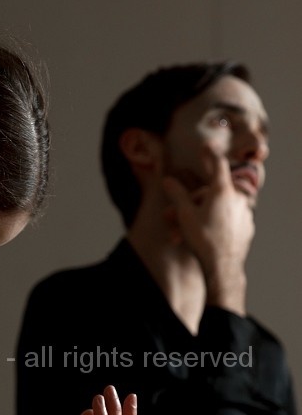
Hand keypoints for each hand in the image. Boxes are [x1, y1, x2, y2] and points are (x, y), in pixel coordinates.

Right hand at [162, 150, 252, 311]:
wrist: (223, 268)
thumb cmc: (204, 241)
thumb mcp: (185, 215)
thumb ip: (177, 195)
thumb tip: (168, 181)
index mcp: (223, 191)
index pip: (217, 164)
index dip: (210, 154)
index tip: (205, 146)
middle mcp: (237, 198)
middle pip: (212, 194)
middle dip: (190, 204)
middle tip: (171, 217)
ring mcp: (244, 213)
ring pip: (217, 209)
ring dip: (198, 217)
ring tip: (181, 234)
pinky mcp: (246, 226)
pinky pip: (227, 220)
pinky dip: (214, 223)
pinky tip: (201, 237)